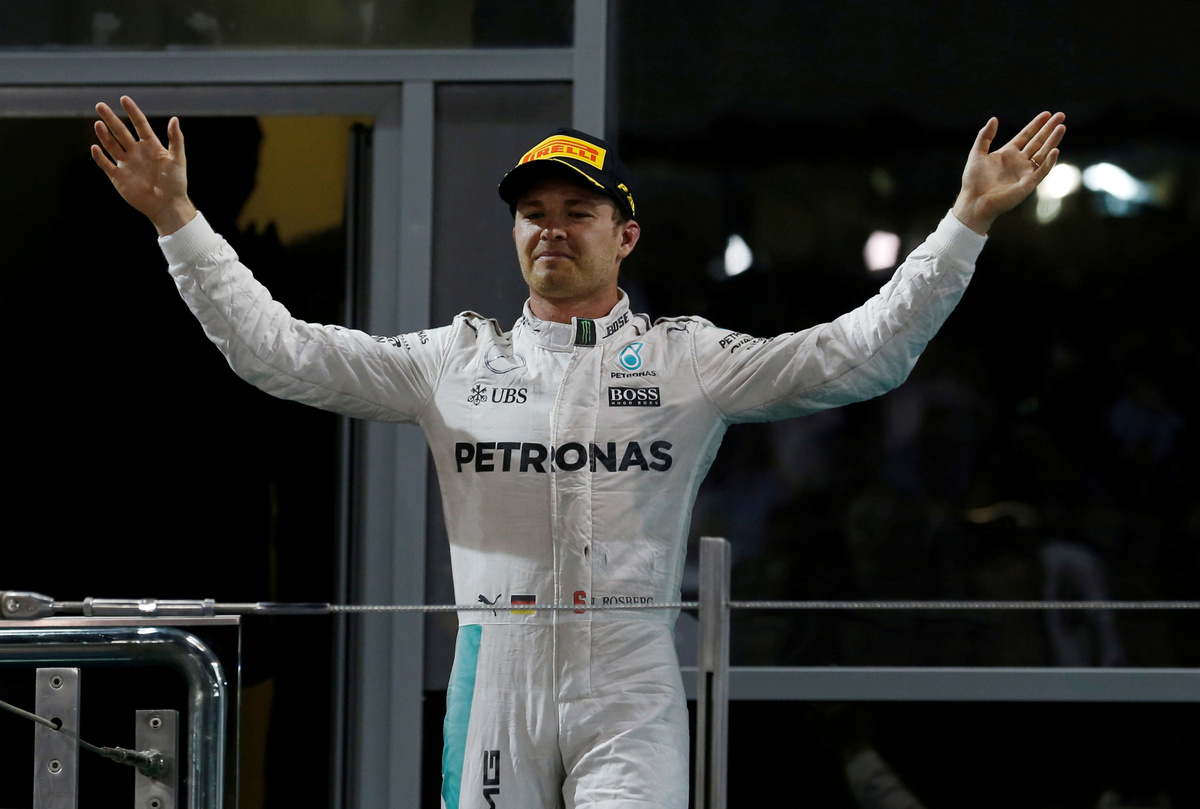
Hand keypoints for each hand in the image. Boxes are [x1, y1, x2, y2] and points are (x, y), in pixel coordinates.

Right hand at [91, 96, 196, 236]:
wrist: (168, 206)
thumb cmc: (176, 183)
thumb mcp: (178, 159)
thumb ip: (175, 139)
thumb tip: (174, 119)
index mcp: (151, 146)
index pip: (139, 124)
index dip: (132, 112)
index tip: (124, 99)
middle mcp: (136, 152)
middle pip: (121, 132)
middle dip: (111, 119)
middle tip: (100, 105)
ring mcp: (126, 164)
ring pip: (111, 145)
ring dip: (104, 135)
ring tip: (98, 123)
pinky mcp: (118, 177)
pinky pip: (106, 164)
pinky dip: (99, 157)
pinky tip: (95, 147)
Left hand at [951, 111, 1065, 234]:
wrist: (974, 201)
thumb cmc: (973, 181)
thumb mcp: (977, 154)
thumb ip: (984, 137)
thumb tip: (994, 119)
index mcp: (1007, 153)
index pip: (1026, 135)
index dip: (1036, 124)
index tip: (1047, 113)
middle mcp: (1019, 161)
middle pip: (1038, 141)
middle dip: (1049, 129)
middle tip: (1061, 115)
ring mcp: (1025, 172)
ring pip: (1043, 153)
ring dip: (1052, 141)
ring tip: (1061, 127)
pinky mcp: (1028, 184)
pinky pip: (1041, 171)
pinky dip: (1048, 162)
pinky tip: (1054, 150)